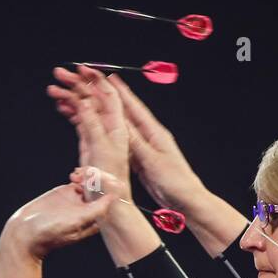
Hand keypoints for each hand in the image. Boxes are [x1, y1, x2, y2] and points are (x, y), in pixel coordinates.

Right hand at [2, 183, 116, 258]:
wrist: (26, 231)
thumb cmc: (52, 232)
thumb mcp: (77, 221)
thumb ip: (96, 209)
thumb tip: (113, 197)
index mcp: (95, 220)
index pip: (108, 202)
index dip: (109, 188)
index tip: (106, 179)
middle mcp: (88, 210)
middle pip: (101, 191)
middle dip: (98, 180)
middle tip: (90, 173)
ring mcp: (77, 201)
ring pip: (90, 184)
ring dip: (88, 176)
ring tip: (79, 174)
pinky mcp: (65, 193)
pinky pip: (78, 181)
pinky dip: (79, 176)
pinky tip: (73, 175)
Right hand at [48, 65, 131, 198]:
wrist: (111, 210)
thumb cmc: (114, 186)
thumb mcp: (103, 152)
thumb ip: (93, 126)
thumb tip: (83, 102)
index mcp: (121, 130)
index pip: (110, 97)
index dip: (96, 80)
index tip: (80, 68)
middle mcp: (114, 132)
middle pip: (96, 100)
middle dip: (78, 84)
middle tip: (58, 73)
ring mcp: (103, 139)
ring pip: (86, 110)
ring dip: (71, 97)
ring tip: (52, 88)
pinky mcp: (94, 148)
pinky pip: (82, 124)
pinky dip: (71, 113)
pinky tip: (60, 104)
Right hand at [50, 68, 202, 211]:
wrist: (186, 200)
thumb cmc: (176, 182)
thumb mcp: (153, 162)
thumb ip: (137, 144)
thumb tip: (123, 124)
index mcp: (155, 133)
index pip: (134, 108)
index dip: (121, 92)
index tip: (109, 77)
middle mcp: (149, 137)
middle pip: (124, 114)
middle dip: (109, 99)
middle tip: (95, 88)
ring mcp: (145, 148)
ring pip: (120, 128)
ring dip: (106, 116)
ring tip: (90, 105)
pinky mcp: (142, 160)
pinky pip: (122, 144)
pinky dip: (110, 136)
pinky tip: (100, 131)